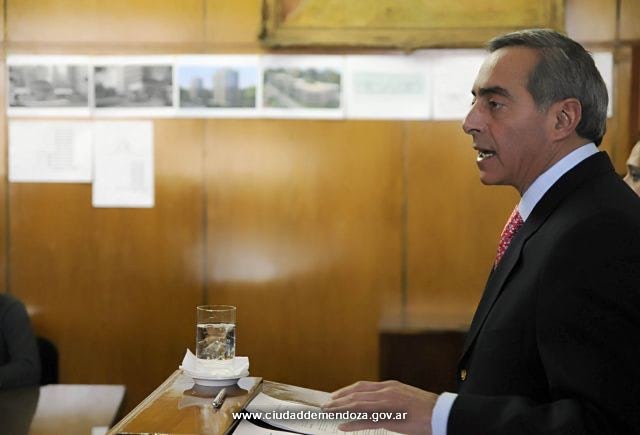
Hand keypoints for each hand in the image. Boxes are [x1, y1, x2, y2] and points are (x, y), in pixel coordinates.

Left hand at [321, 380, 437, 434]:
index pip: (361, 387)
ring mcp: (388, 404)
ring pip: (358, 405)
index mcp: (389, 386)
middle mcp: (386, 391)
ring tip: (328, 413)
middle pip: (356, 394)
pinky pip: (368, 420)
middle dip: (338, 400)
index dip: (345, 392)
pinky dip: (353, 421)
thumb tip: (376, 405)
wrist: (442, 413)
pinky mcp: (392, 417)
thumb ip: (389, 399)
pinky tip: (343, 425)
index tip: (334, 397)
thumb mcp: (404, 399)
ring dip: (341, 409)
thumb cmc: (425, 409)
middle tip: (325, 406)